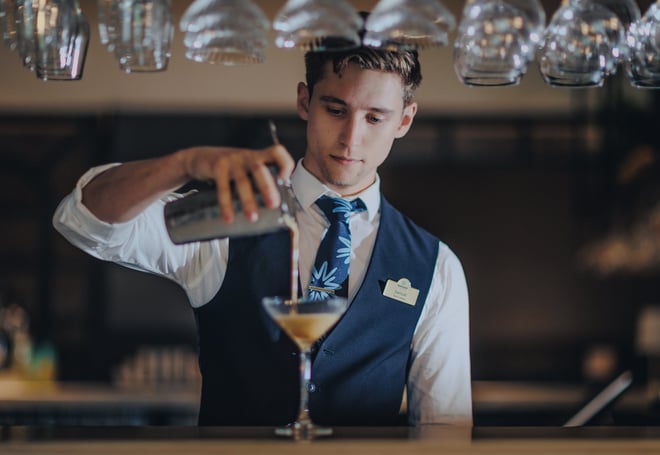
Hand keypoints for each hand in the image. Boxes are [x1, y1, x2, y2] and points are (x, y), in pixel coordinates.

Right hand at [177, 144, 294, 222]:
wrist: (201, 157)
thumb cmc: (231, 167)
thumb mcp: (248, 169)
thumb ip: (262, 180)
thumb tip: (276, 205)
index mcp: (258, 156)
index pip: (277, 152)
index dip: (285, 163)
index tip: (285, 179)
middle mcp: (247, 156)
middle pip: (260, 169)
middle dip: (267, 187)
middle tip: (273, 205)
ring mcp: (232, 160)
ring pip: (242, 181)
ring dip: (248, 200)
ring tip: (252, 218)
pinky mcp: (217, 167)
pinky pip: (223, 187)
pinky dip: (226, 204)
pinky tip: (229, 217)